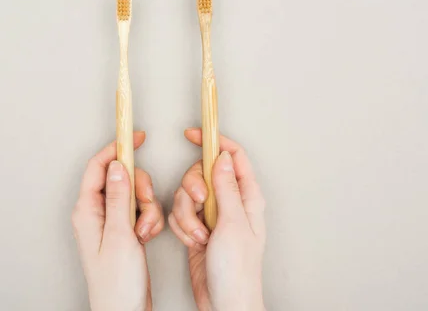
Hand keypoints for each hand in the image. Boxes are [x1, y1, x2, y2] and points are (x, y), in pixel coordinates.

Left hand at [72, 131, 164, 310]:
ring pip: (134, 194)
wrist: (124, 310)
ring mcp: (111, 221)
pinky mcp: (124, 230)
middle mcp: (96, 213)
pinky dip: (149, 219)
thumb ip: (118, 197)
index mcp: (86, 210)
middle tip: (145, 204)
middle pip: (120, 178)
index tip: (135, 137)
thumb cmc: (115, 282)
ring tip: (145, 230)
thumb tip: (116, 165)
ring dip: (147, 208)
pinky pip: (140, 211)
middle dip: (139, 188)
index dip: (116, 149)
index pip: (98, 167)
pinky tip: (148, 236)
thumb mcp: (119, 235)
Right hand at [169, 128, 266, 310]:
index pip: (233, 156)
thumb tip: (221, 157)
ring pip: (186, 195)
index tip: (193, 134)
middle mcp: (230, 203)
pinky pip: (180, 214)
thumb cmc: (238, 270)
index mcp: (247, 197)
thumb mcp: (233, 224)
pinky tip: (192, 241)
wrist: (224, 302)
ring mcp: (212, 216)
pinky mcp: (197, 228)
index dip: (214, 142)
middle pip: (202, 174)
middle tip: (199, 203)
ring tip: (199, 235)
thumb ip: (226, 188)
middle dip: (193, 188)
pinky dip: (181, 227)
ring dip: (186, 215)